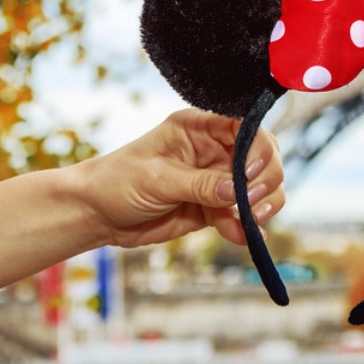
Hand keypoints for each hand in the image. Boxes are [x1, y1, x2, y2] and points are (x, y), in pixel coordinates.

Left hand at [74, 109, 285, 248]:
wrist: (97, 215)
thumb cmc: (117, 181)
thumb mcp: (158, 178)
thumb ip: (200, 184)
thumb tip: (237, 192)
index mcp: (200, 128)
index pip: (245, 126)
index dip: (258, 147)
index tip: (252, 172)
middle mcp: (215, 150)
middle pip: (262, 157)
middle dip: (266, 179)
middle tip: (252, 202)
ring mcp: (217, 180)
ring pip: (260, 188)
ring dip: (264, 204)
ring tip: (253, 221)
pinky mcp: (213, 208)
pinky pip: (241, 216)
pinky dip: (247, 228)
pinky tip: (247, 237)